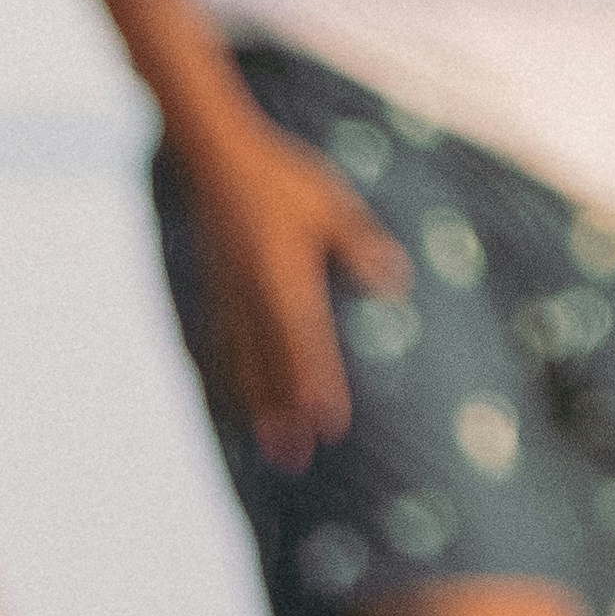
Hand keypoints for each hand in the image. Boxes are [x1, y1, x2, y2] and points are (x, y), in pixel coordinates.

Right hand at [193, 108, 407, 461]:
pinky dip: (236, 379)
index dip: (317, 384)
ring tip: (270, 446)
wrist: (217, 157)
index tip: (328, 422)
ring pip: (244, 363)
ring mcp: (229, 296)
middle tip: (297, 458)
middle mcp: (251, 295)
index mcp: (282, 276)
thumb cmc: (283, 178)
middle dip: (284, 413)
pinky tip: (242, 402)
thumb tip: (397, 283)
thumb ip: (361, 243)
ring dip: (258, 406)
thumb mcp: (331, 203)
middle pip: (270, 366)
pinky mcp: (218, 292)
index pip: (304, 342)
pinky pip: (226, 347)